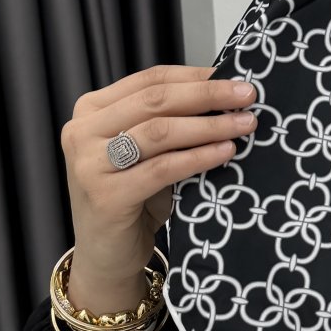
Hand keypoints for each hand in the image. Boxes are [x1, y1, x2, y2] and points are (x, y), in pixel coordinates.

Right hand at [61, 65, 257, 307]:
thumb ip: (172, 121)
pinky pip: (163, 168)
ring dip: (209, 126)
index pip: (149, 80)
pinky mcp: (105, 195)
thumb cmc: (135, 197)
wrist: (107, 255)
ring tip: (245, 124)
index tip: (235, 77)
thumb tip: (227, 94)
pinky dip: (199, 157)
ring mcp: (89, 164)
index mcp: (92, 109)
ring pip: (159, 131)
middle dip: (207, 95)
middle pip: (155, 100)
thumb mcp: (149, 151)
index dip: (195, 76)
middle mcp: (82, 131)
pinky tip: (226, 153)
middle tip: (248, 95)